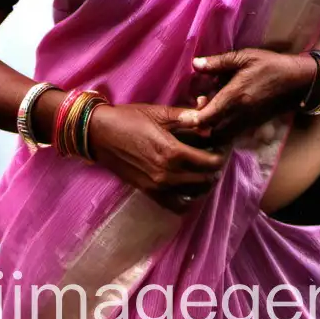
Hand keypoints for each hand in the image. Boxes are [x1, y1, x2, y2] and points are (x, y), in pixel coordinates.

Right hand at [87, 103, 227, 213]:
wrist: (98, 134)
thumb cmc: (128, 118)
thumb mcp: (158, 113)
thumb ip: (186, 116)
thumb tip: (208, 114)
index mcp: (172, 152)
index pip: (211, 162)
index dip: (221, 153)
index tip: (220, 143)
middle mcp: (168, 174)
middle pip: (207, 179)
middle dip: (214, 166)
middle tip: (213, 152)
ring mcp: (158, 187)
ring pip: (195, 193)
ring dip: (204, 181)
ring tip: (202, 167)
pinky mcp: (150, 193)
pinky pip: (178, 205)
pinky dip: (188, 198)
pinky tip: (187, 183)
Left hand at [180, 48, 315, 142]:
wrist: (297, 82)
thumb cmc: (269, 65)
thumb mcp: (244, 57)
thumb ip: (218, 62)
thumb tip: (195, 64)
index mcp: (235, 96)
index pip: (208, 117)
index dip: (192, 119)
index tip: (182, 115)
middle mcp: (240, 113)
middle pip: (212, 132)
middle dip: (200, 127)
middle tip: (196, 111)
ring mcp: (248, 122)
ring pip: (223, 137)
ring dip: (211, 131)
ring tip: (207, 114)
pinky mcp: (254, 126)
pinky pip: (233, 135)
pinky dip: (223, 132)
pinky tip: (219, 118)